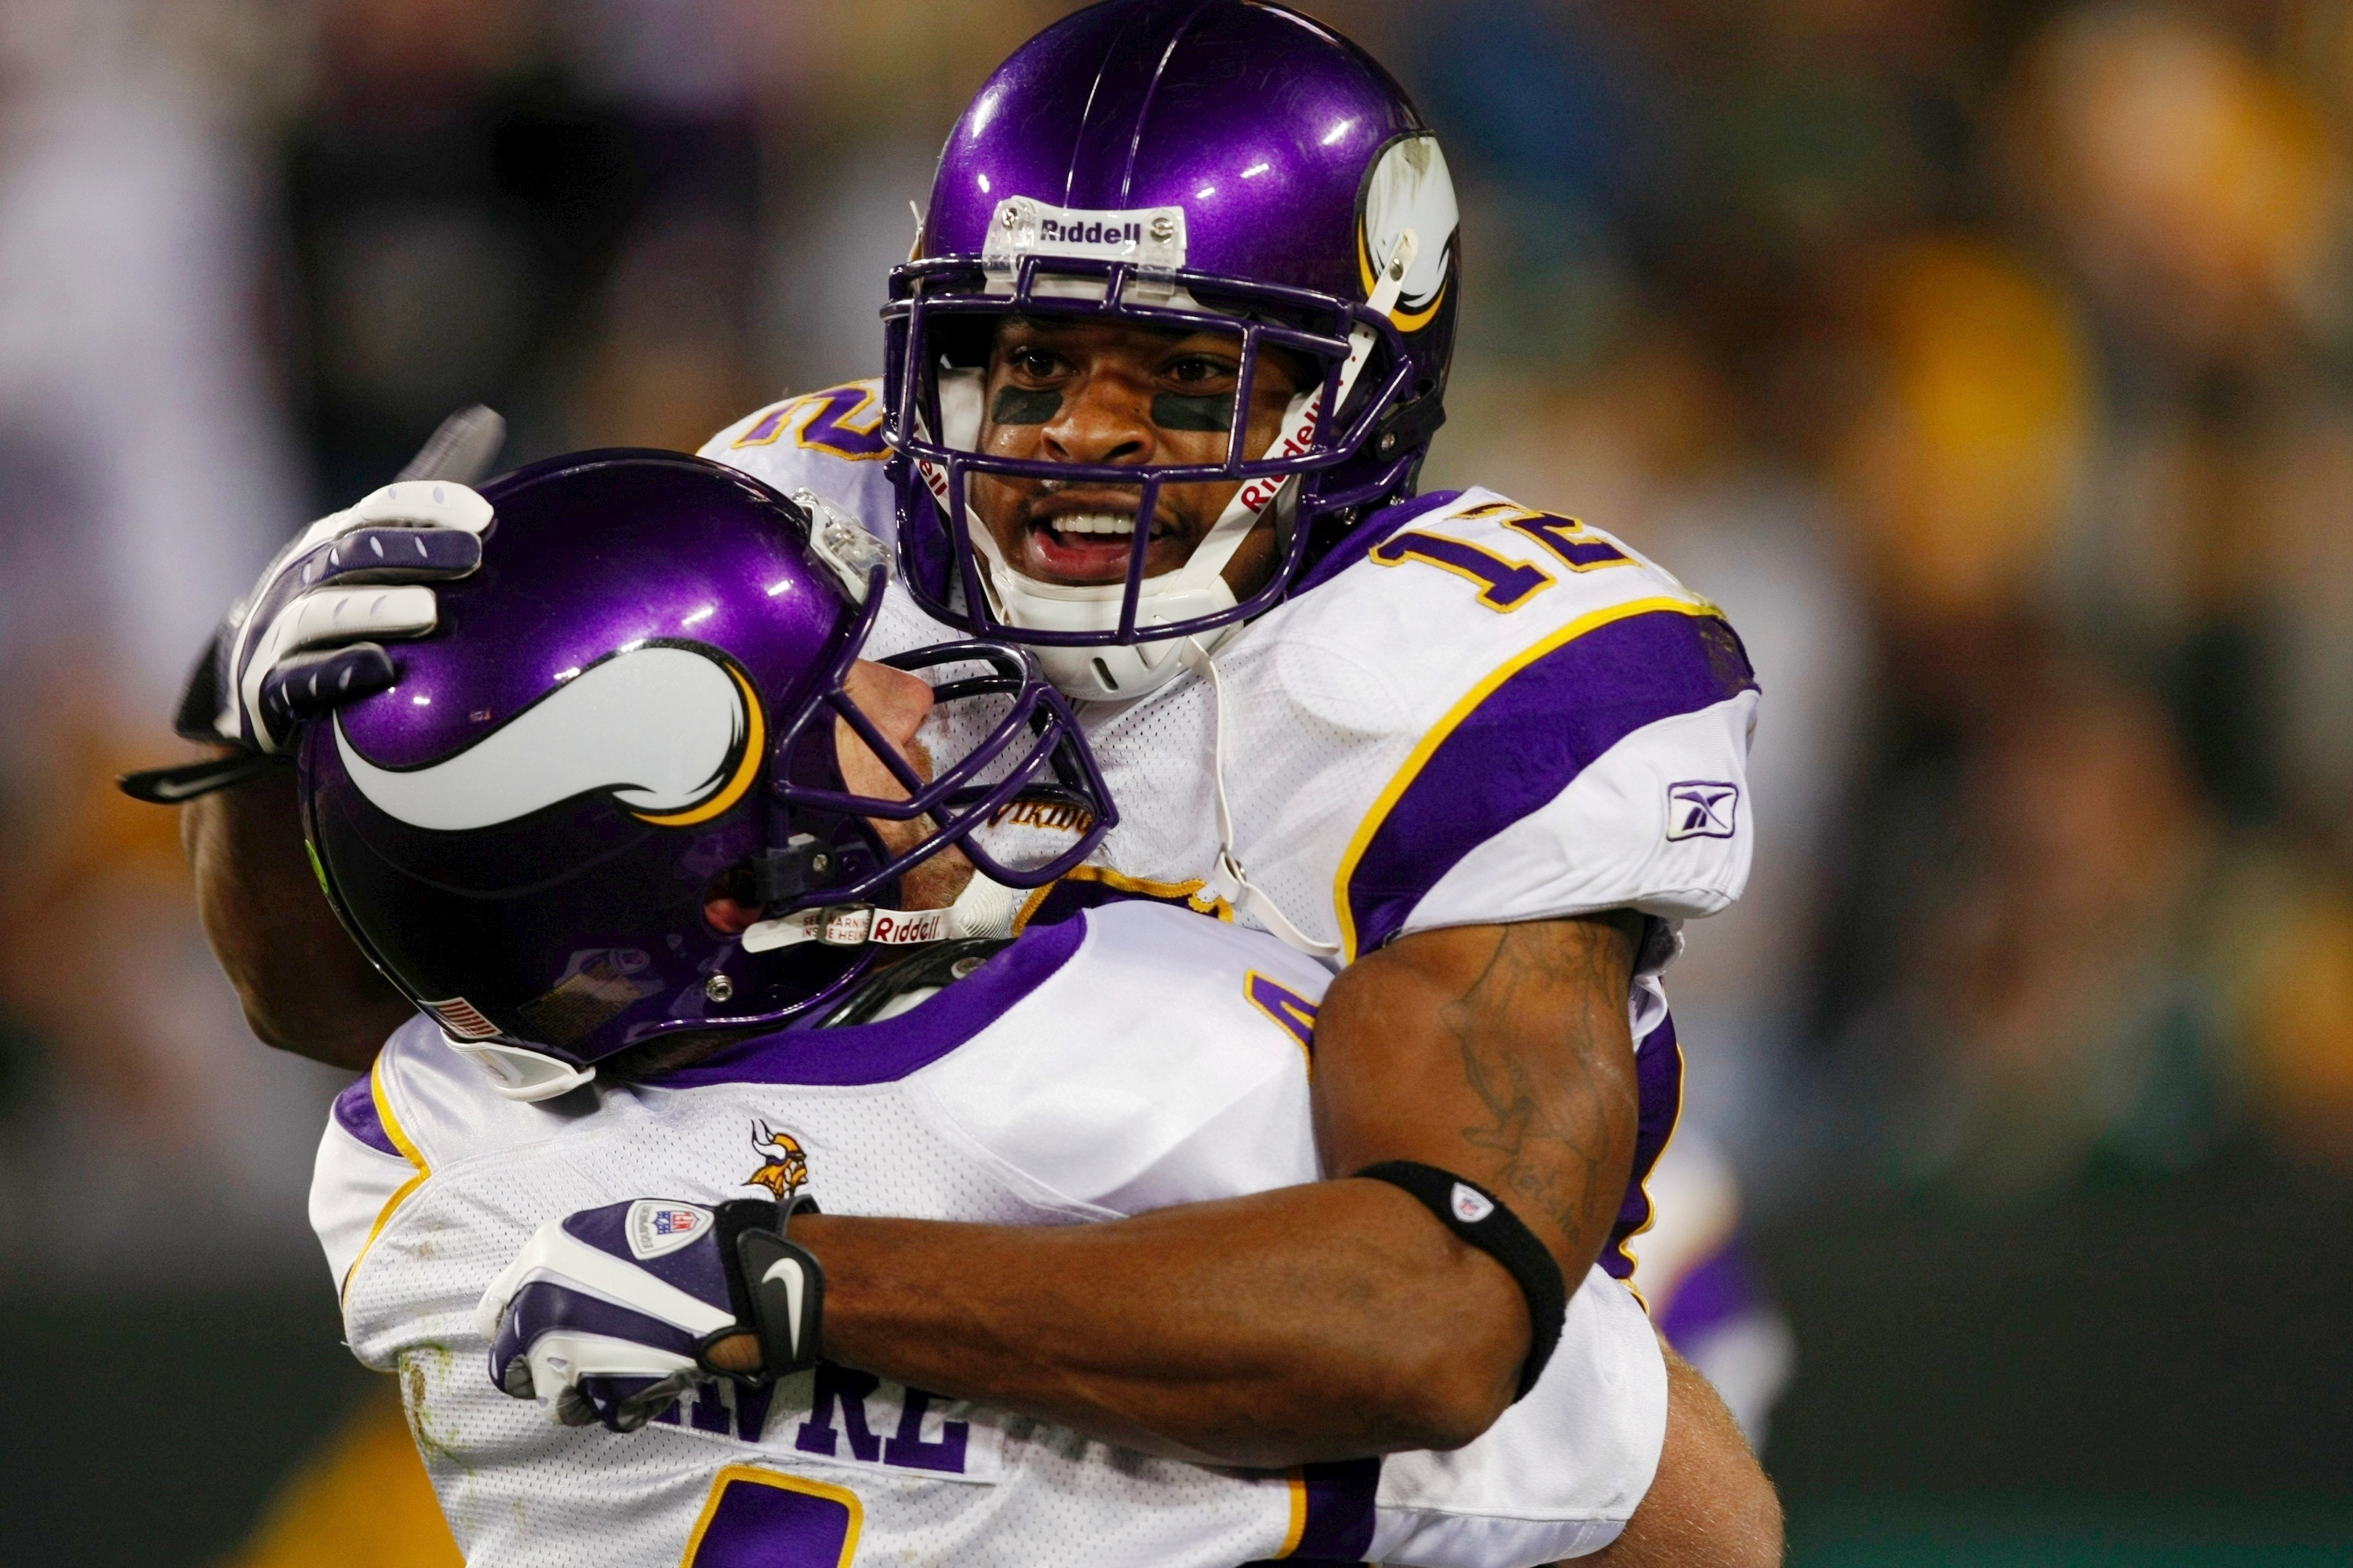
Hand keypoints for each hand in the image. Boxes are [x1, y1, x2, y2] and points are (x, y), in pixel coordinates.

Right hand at [202, 479, 489, 752]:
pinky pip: (302, 679)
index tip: (485, 517)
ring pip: (326, 612)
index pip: (381, 509)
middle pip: (356, 553)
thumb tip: (487, 416)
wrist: (253, 672)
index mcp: (335, 537)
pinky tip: (384, 670)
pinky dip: (341, 672)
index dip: (429, 506)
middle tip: (473, 556)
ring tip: (430, 610)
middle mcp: (304, 574)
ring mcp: (283, 628)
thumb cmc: (339, 598)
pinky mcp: (272, 686)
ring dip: (378, 609)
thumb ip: (427, 497)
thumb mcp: (377, 542)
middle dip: (414, 552)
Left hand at [477, 1196, 823, 1433]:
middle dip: (534, 1371)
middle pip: (510, 1371)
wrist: (731, 1277)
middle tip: (568, 1364)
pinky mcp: (611, 1396)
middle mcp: (543, 1316)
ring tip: (615, 1374)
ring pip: (556, 1403)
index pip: (492, 1315)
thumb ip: (564, 1259)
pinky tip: (647, 1378)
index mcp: (538, 1265)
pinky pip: (606, 1414)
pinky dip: (625, 1403)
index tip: (521, 1338)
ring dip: (580, 1394)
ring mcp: (573, 1361)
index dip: (507, 1328)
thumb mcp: (607, 1225)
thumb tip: (547, 1283)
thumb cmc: (679, 1240)